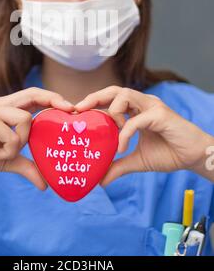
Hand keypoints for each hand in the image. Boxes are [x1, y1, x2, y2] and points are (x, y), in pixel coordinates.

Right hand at [0, 87, 73, 189]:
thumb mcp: (8, 160)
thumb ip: (27, 166)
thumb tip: (45, 184)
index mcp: (9, 108)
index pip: (35, 96)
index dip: (53, 98)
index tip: (72, 109)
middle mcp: (2, 104)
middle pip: (33, 93)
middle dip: (54, 99)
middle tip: (70, 110)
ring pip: (25, 118)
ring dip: (22, 141)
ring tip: (8, 153)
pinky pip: (11, 134)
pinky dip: (9, 149)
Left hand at [75, 86, 213, 184]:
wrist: (193, 157)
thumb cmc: (169, 153)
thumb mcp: (137, 161)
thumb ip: (118, 166)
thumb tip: (100, 181)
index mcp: (136, 109)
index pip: (110, 99)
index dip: (93, 102)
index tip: (76, 113)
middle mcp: (143, 103)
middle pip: (114, 90)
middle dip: (94, 97)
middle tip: (78, 109)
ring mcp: (152, 106)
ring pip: (125, 94)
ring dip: (112, 110)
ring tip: (110, 129)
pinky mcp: (161, 114)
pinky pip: (137, 120)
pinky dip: (125, 133)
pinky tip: (120, 147)